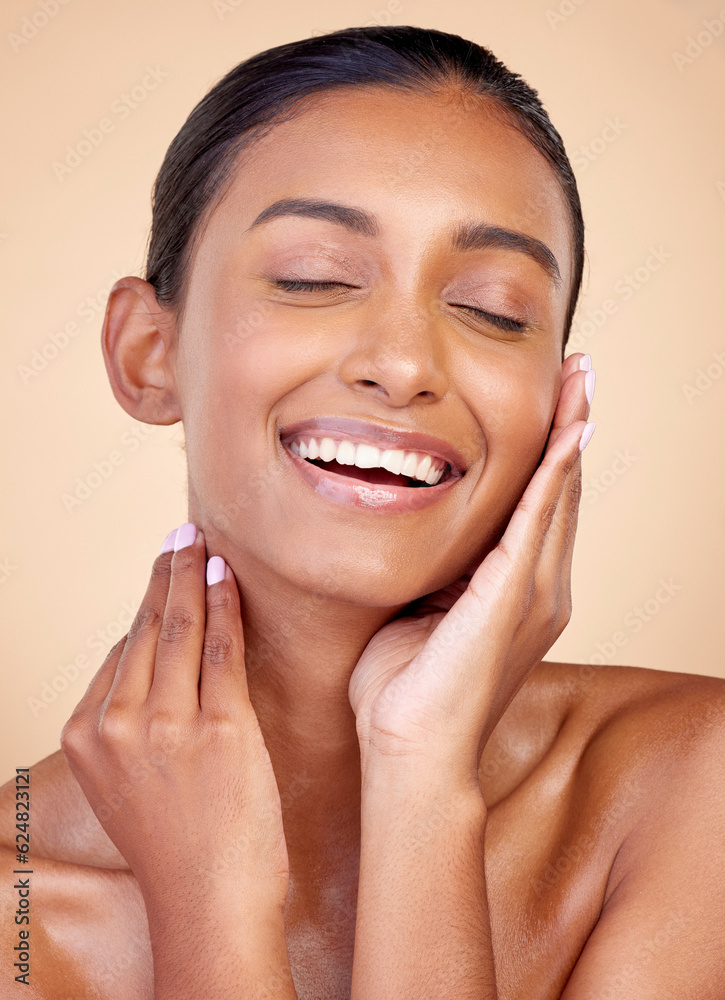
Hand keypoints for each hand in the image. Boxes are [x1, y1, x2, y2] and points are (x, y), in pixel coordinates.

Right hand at [60, 523, 288, 910]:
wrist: (208, 906)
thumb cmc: (178, 846)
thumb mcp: (129, 779)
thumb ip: (133, 720)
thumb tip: (157, 656)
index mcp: (85, 735)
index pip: (121, 650)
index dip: (146, 604)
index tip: (161, 571)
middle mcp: (117, 724)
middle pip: (146, 628)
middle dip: (165, 573)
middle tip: (180, 534)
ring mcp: (167, 725)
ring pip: (180, 628)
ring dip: (192, 575)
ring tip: (201, 542)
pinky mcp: (219, 728)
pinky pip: (221, 648)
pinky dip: (224, 604)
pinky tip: (226, 575)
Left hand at [348, 353, 594, 783]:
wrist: (411, 752)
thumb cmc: (405, 690)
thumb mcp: (422, 611)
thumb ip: (436, 573)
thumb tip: (420, 539)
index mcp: (517, 591)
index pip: (541, 505)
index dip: (551, 451)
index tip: (554, 403)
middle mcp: (540, 587)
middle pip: (562, 489)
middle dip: (571, 426)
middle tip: (579, 372)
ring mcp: (534, 592)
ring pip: (560, 494)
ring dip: (570, 433)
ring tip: (581, 382)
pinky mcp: (513, 596)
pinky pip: (539, 519)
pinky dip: (555, 472)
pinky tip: (568, 431)